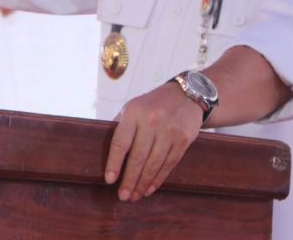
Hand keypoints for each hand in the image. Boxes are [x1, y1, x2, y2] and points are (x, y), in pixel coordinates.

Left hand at [104, 82, 202, 202]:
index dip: (114, 163)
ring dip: (143, 183)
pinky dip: (158, 179)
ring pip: (153, 164)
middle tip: (123, 196)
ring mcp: (169, 131)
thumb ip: (120, 127)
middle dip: (129, 180)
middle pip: (138, 157)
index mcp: (134, 112)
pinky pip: (168, 164)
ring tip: (134, 196)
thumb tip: (106, 154)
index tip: (109, 180)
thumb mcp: (133, 107)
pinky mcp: (183, 140)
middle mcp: (152, 121)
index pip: (121, 142)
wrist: (186, 95)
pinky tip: (149, 189)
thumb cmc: (152, 105)